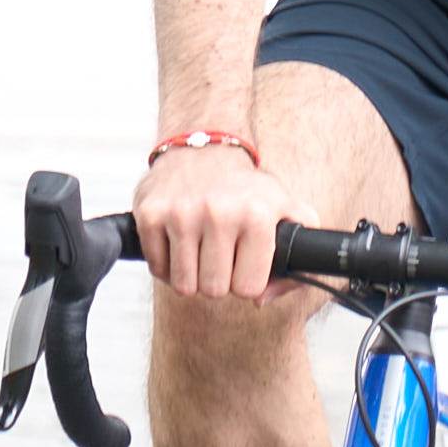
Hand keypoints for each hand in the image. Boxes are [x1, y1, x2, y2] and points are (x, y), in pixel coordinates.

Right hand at [136, 134, 289, 299]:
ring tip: (199, 251)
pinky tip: (179, 243)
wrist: (203, 147)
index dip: (246, 281)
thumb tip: (263, 298)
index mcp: (257, 215)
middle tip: (219, 257)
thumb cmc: (244, 188)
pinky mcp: (150, 214)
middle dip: (217, 281)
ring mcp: (180, 213)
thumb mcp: (285, 208)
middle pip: (214, 290)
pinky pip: (158, 269)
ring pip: (184, 286)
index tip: (243, 264)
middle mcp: (219, 213)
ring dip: (191, 276)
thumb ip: (297, 255)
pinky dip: (167, 265)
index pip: (249, 288)